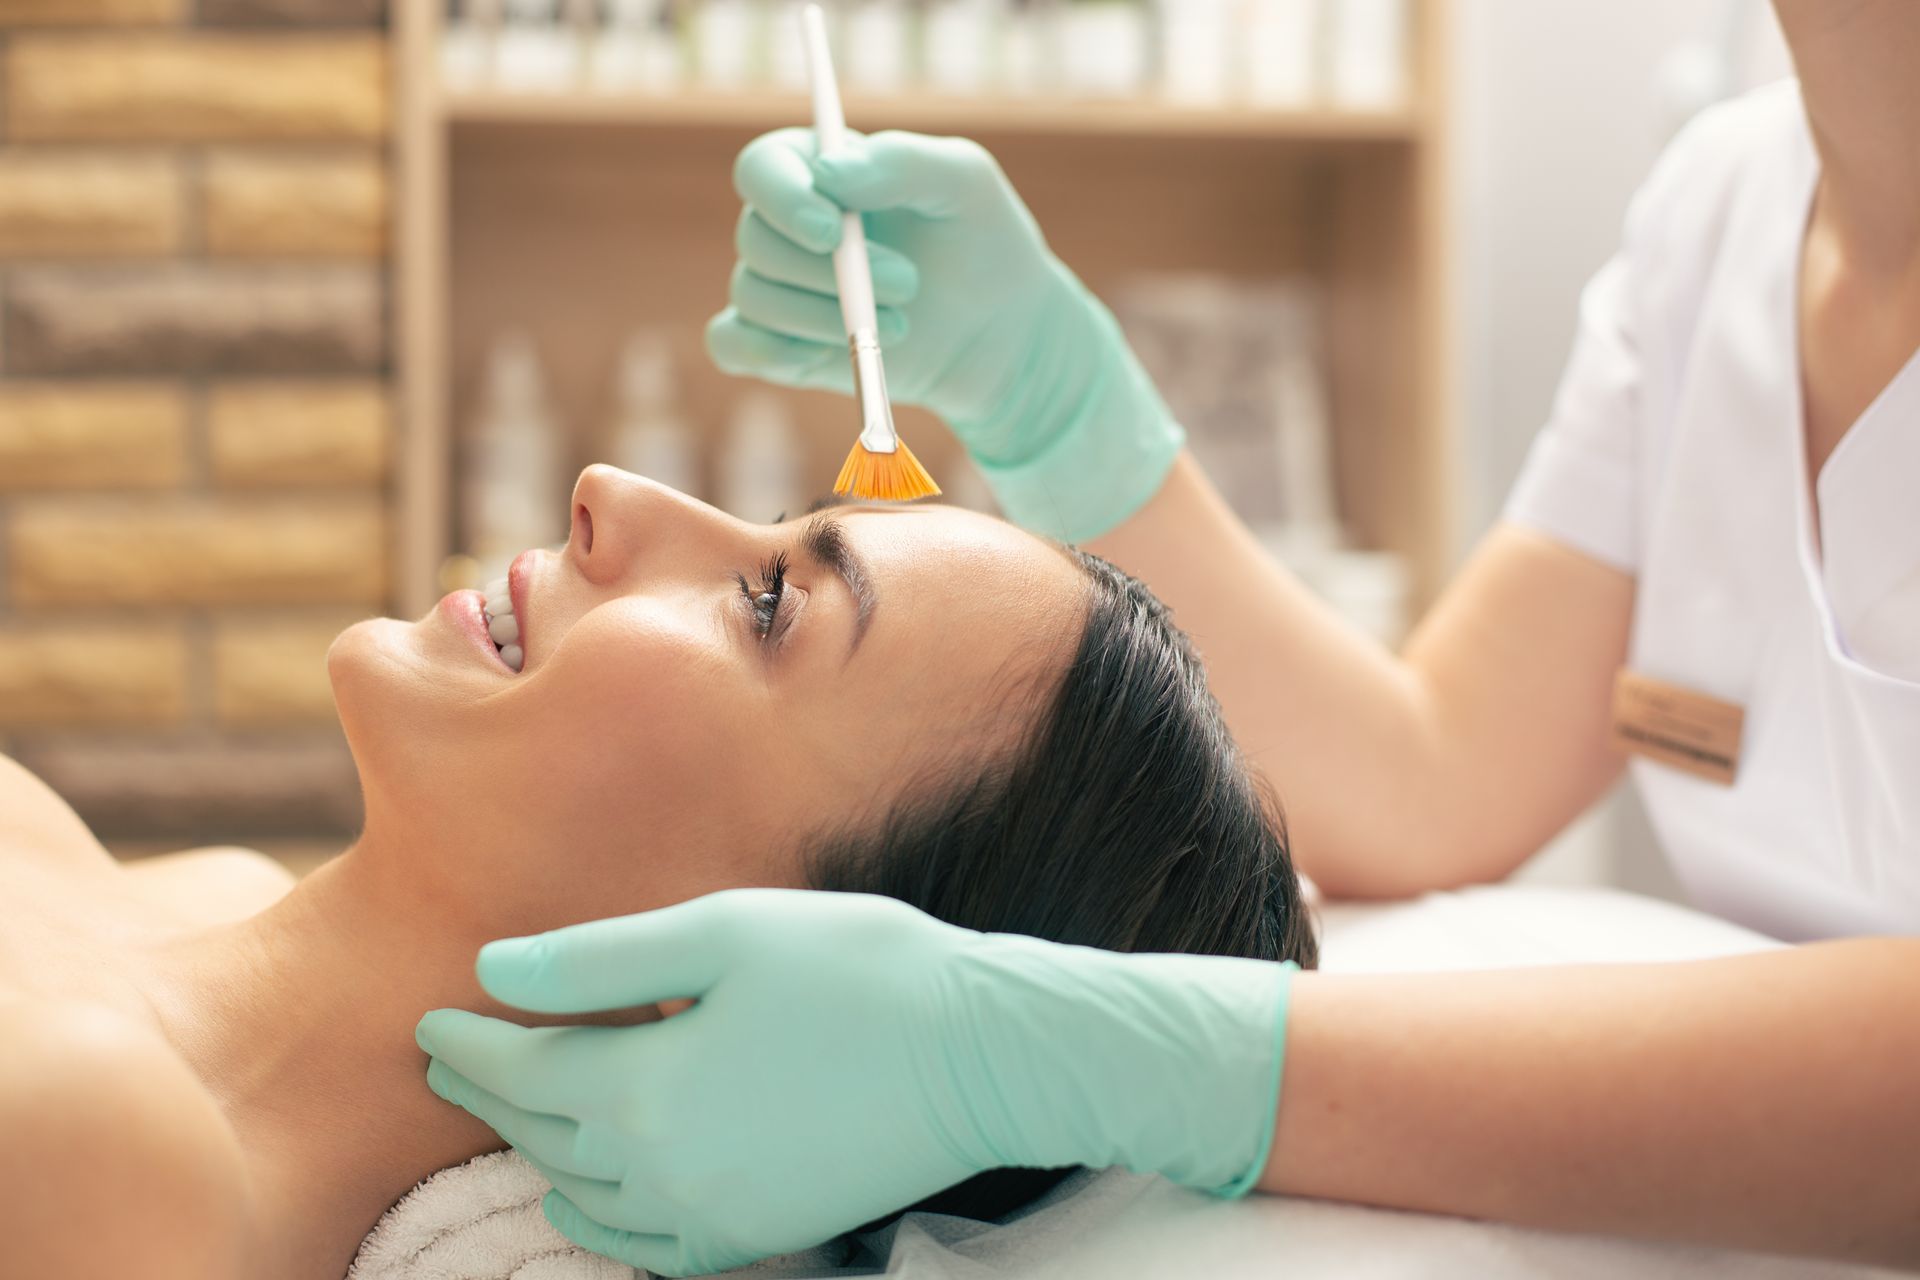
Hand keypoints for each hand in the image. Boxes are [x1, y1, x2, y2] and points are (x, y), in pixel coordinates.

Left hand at [416, 889, 1292, 1276]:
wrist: (983, 1054)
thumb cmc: (860, 971)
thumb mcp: (726, 933)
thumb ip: (601, 957)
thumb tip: (494, 970)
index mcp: (646, 1086)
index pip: (525, 1069)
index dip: (470, 1045)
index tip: (426, 1021)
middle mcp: (663, 1168)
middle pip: (546, 1132)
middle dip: (489, 1094)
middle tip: (446, 1062)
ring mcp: (713, 1212)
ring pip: (587, 1192)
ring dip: (536, 1150)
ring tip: (511, 1114)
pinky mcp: (760, 1233)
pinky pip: (647, 1245)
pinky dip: (599, 1221)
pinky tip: (585, 1200)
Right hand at [707, 129, 1183, 542]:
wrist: (1003, 331)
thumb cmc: (983, 240)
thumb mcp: (963, 183)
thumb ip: (901, 162)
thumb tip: (827, 173)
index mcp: (817, 168)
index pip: (761, 168)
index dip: (784, 198)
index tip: (832, 230)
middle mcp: (787, 225)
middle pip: (756, 239)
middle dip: (829, 272)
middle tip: (909, 285)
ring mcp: (779, 287)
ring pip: (753, 296)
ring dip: (823, 316)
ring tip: (900, 325)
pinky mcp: (782, 346)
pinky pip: (733, 346)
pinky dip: (769, 353)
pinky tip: (834, 353)